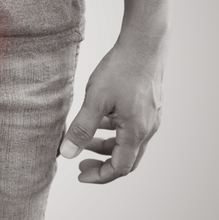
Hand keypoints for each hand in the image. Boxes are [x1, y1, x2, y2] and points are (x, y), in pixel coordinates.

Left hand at [59, 38, 164, 183]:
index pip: (120, 168)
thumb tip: (67, 154)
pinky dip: (114, 130)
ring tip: (84, 139)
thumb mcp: (95, 100)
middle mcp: (148, 128)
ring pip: (129, 142)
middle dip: (102, 164)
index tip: (79, 175)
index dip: (99, 176)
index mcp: (136, 132)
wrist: (145, 43)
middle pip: (127, 159)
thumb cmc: (121, 69)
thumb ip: (81, 129)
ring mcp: (151, 117)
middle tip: (80, 163)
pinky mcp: (150, 105)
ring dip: (107, 145)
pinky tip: (99, 118)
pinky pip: (132, 127)